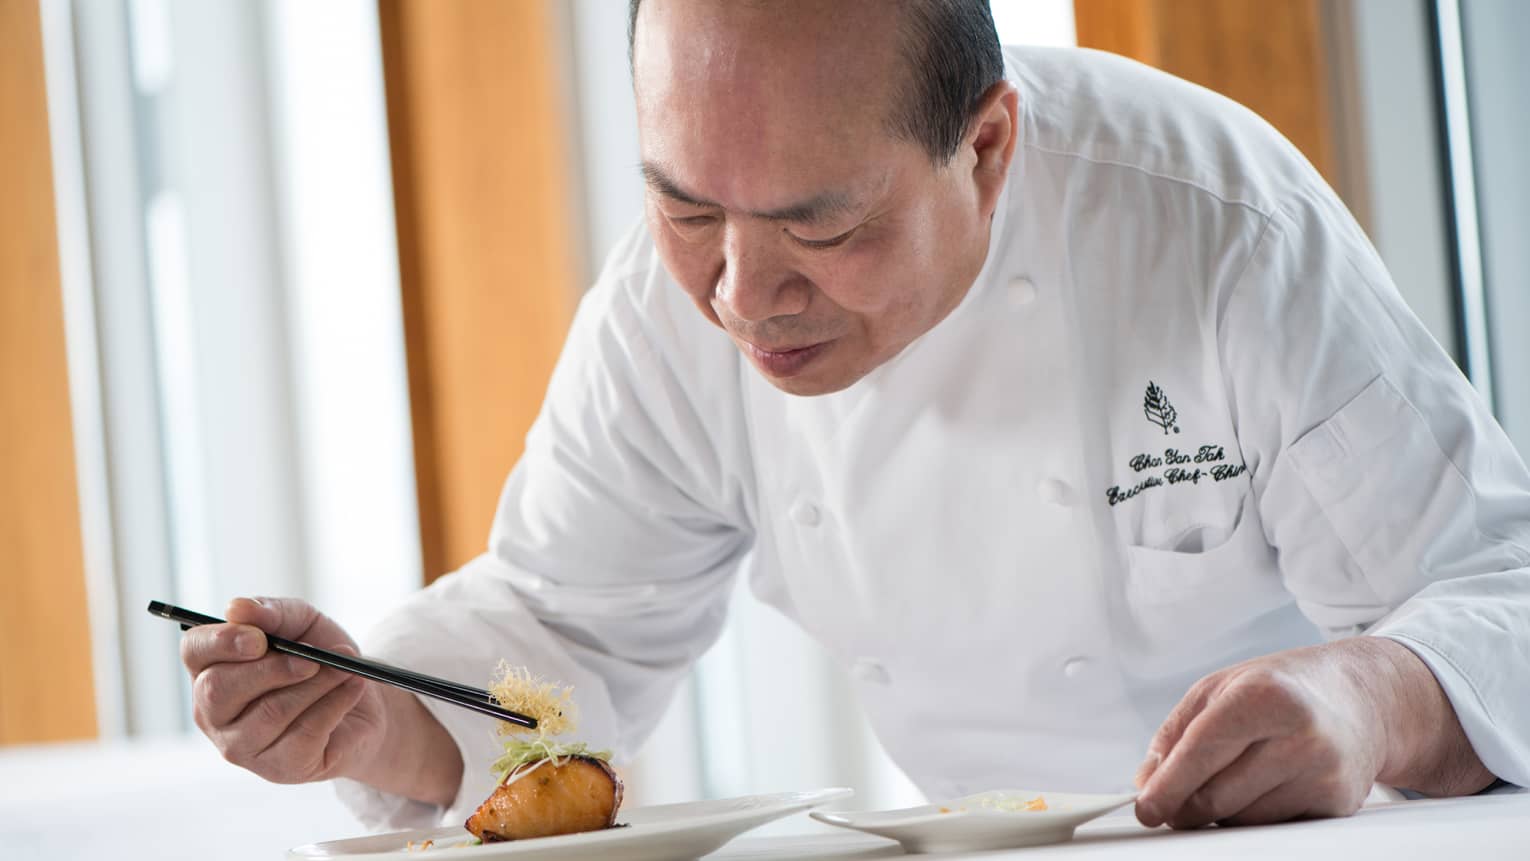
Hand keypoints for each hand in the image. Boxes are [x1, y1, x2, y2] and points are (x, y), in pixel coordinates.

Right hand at [182, 597, 386, 784]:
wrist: (364, 702)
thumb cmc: (321, 658)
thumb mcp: (303, 623)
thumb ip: (272, 612)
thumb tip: (237, 608)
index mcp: (211, 669)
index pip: (194, 651)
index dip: (221, 642)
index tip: (258, 639)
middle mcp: (214, 712)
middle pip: (219, 689)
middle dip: (273, 669)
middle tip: (314, 659)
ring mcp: (241, 746)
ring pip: (269, 713)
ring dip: (317, 685)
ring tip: (345, 670)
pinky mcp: (278, 769)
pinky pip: (303, 735)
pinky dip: (335, 704)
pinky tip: (353, 689)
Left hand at [1132, 637, 1492, 828]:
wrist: (1361, 699)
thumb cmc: (1279, 689)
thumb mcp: (1218, 689)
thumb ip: (1175, 735)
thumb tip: (1148, 785)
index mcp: (1264, 696)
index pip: (1202, 752)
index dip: (1167, 786)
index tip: (1146, 809)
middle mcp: (1300, 735)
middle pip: (1217, 796)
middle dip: (1186, 805)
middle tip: (1172, 802)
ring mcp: (1324, 773)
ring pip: (1242, 819)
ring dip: (1221, 809)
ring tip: (1237, 771)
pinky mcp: (1338, 803)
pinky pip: (1273, 826)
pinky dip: (1254, 814)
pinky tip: (1267, 782)